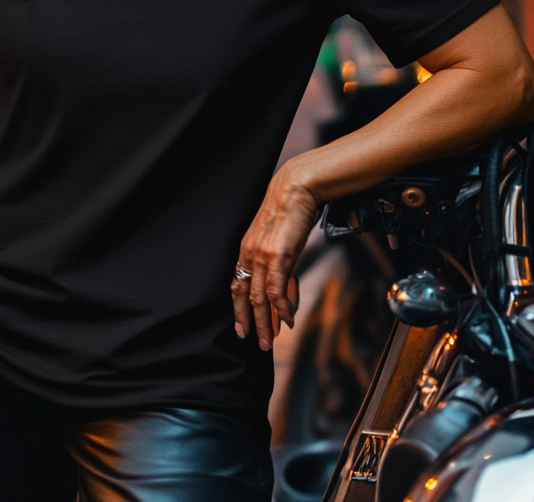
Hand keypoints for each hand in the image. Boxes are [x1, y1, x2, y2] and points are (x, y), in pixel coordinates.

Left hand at [231, 162, 319, 350]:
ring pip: (260, 298)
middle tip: (258, 344)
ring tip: (271, 341)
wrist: (296, 189)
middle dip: (252, 323)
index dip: (239, 309)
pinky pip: (277, 288)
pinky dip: (282, 308)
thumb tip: (287, 289)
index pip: (238, 285)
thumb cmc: (289, 213)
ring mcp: (263, 255)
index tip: (242, 329)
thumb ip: (280, 265)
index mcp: (246, 250)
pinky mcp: (278, 255)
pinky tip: (288, 320)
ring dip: (266, 322)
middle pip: (246, 296)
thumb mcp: (280, 242)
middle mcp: (250, 254)